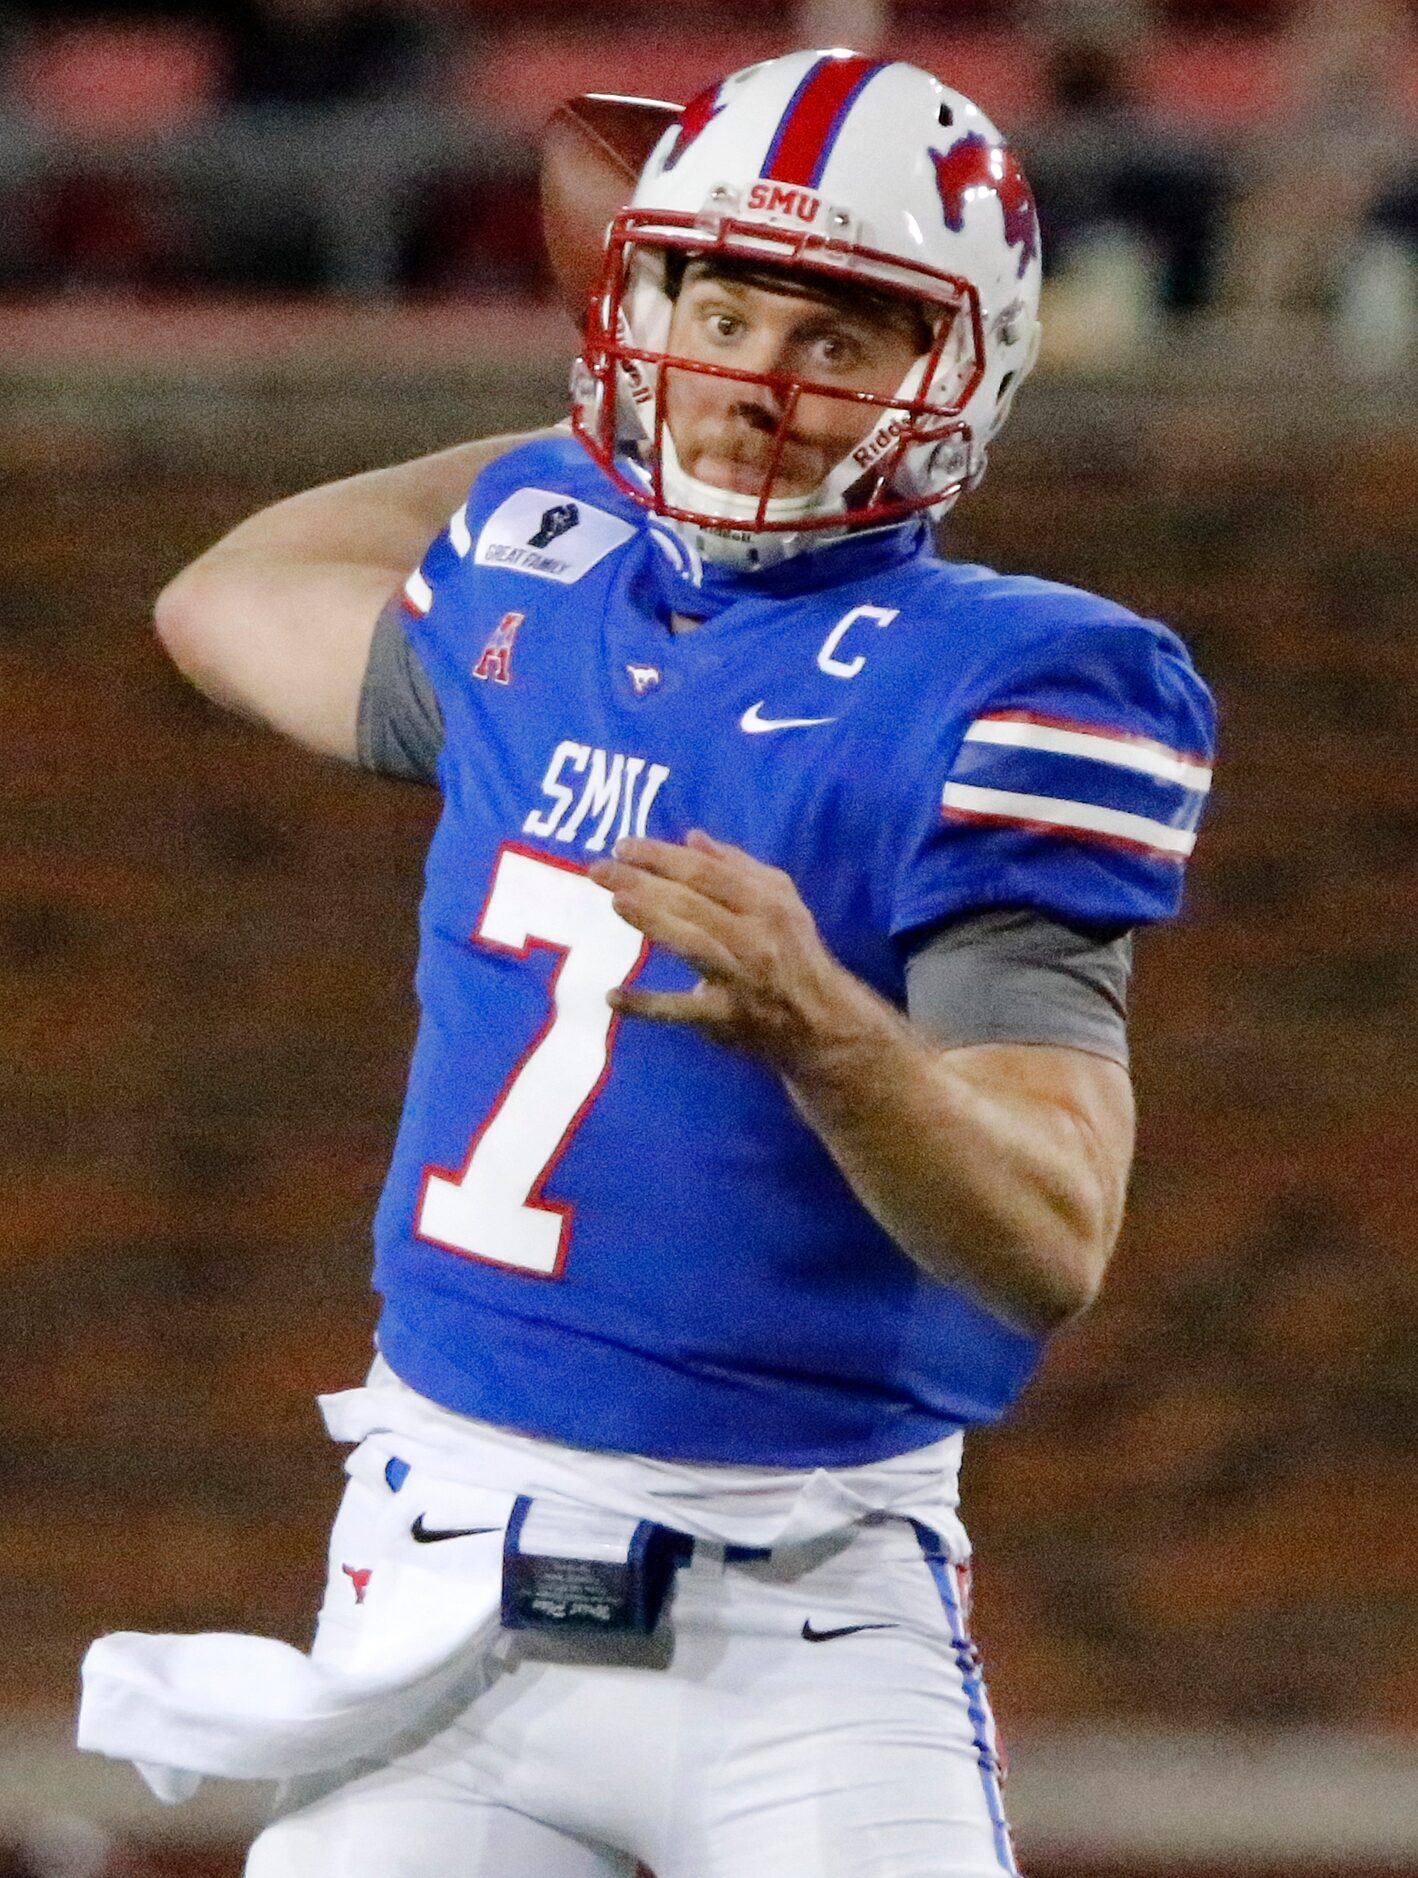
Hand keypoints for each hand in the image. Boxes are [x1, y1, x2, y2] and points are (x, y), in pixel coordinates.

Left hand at [587, 831, 858, 1068]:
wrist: (823, 1021)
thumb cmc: (795, 951)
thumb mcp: (782, 900)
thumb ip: (737, 867)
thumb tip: (692, 837)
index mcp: (765, 903)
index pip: (706, 872)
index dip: (663, 856)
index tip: (622, 846)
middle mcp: (753, 936)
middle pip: (692, 902)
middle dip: (643, 881)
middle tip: (598, 869)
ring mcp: (738, 978)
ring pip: (690, 943)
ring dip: (651, 922)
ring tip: (615, 902)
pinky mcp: (724, 1017)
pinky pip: (681, 1010)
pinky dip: (647, 1006)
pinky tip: (613, 996)